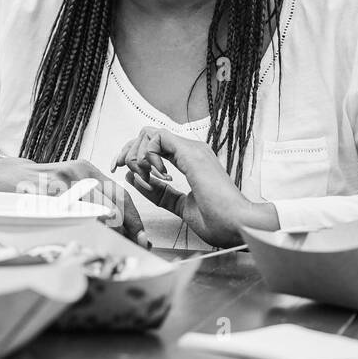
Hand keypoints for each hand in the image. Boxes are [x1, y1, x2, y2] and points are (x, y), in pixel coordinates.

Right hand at [0, 155, 149, 247]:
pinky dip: (83, 234)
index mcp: (85, 170)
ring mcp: (61, 185)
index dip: (135, 219)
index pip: (120, 195)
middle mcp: (76, 174)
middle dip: (128, 231)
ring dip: (108, 236)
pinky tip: (84, 243)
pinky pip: (72, 220)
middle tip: (134, 249)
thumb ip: (90, 198)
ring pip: (97, 214)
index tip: (142, 239)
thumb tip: (119, 226)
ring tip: (111, 250)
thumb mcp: (66, 184)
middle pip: (115, 206)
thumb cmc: (36, 184)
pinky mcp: (45, 198)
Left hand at [112, 126, 277, 247]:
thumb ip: (159, 192)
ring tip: (147, 177)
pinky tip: (159, 175)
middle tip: (119, 166)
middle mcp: (190, 151)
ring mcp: (192, 150)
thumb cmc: (218, 220)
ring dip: (137, 155)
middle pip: (146, 135)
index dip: (131, 154)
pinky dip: (148, 155)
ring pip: (149, 133)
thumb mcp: (179, 206)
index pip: (153, 145)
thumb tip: (133, 177)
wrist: (238, 225)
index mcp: (189, 161)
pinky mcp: (191, 153)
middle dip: (126, 150)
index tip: (120, 169)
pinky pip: (157, 138)